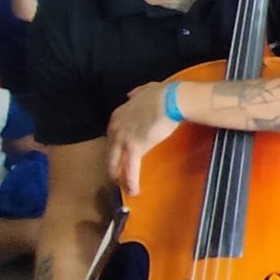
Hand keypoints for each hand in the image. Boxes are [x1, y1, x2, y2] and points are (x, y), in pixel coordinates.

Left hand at [106, 81, 180, 195]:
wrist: (169, 100)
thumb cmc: (162, 95)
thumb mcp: (145, 90)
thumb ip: (136, 94)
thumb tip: (131, 95)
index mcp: (118, 115)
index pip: (113, 135)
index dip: (115, 145)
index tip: (119, 151)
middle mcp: (116, 128)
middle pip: (110, 150)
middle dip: (112, 163)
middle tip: (115, 174)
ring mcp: (123, 139)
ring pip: (117, 161)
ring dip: (119, 174)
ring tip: (122, 185)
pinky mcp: (134, 148)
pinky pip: (131, 167)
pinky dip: (131, 179)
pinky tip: (133, 189)